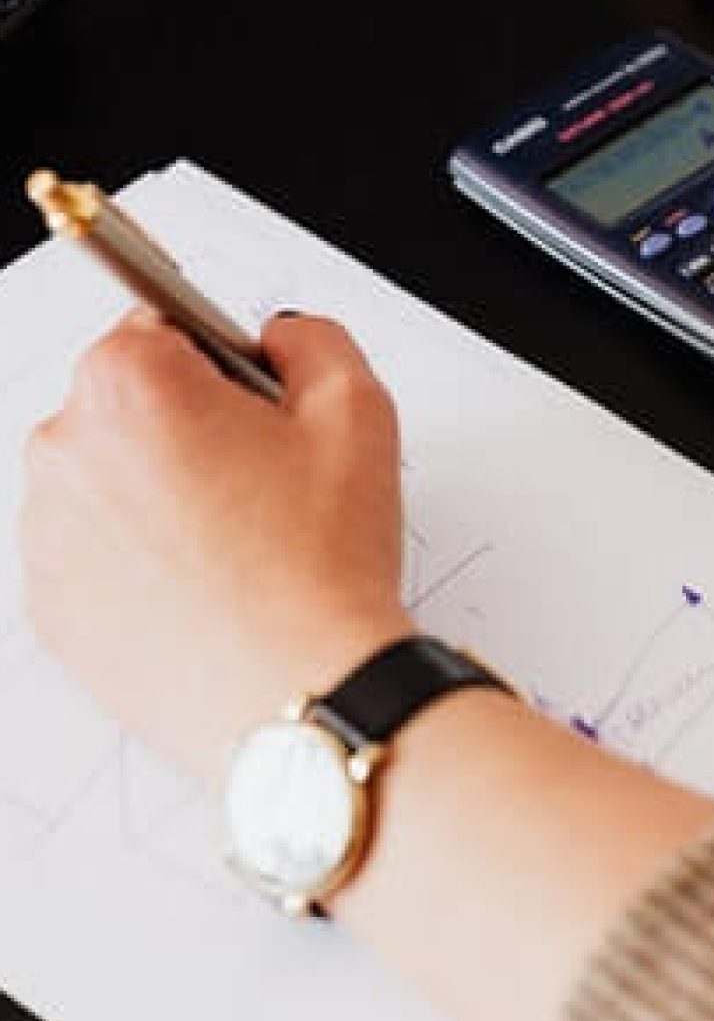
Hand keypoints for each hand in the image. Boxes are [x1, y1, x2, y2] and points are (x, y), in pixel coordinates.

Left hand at [21, 310, 413, 777]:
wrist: (302, 695)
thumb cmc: (321, 564)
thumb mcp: (357, 408)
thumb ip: (311, 339)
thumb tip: (278, 339)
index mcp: (127, 384)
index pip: (159, 325)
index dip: (223, 365)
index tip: (253, 407)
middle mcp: (64, 451)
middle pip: (126, 403)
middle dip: (188, 427)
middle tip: (261, 485)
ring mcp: (48, 536)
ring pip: (109, 480)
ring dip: (160, 493)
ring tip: (239, 547)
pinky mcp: (52, 609)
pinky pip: (95, 555)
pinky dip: (140, 561)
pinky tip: (206, 589)